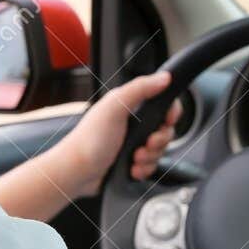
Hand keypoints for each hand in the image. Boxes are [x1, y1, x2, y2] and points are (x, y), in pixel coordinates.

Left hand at [54, 71, 181, 196]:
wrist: (77, 171)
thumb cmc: (89, 139)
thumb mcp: (115, 107)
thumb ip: (140, 89)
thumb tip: (164, 77)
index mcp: (130, 105)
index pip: (163, 103)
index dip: (171, 113)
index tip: (167, 121)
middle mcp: (133, 124)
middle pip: (165, 130)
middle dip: (159, 141)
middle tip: (146, 143)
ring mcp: (132, 144)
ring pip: (159, 151)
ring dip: (150, 157)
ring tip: (134, 158)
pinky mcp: (131, 162)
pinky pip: (151, 166)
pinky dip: (144, 170)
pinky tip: (131, 169)